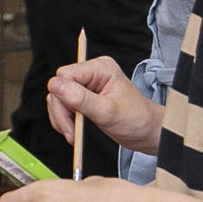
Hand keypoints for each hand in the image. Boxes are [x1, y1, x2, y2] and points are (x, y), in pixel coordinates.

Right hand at [46, 55, 163, 154]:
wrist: (147, 132)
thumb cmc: (137, 120)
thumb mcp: (108, 112)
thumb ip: (80, 98)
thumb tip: (55, 85)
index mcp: (100, 68)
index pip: (65, 76)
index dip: (63, 98)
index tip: (70, 121)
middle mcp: (92, 73)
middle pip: (59, 87)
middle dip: (62, 113)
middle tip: (71, 132)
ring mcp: (87, 84)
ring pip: (58, 97)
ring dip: (62, 118)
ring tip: (73, 133)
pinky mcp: (84, 96)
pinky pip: (63, 104)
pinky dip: (64, 119)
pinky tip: (73, 129)